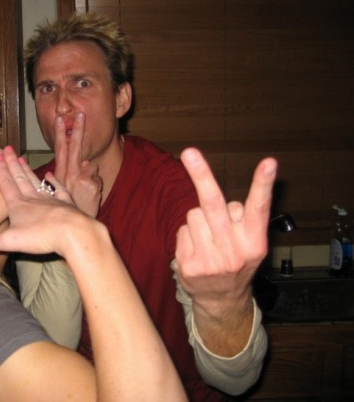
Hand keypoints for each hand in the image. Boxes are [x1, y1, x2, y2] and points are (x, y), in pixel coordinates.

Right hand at [0, 146, 87, 256]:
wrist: (73, 232)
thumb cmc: (41, 236)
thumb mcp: (9, 241)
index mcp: (18, 205)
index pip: (6, 184)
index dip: (0, 170)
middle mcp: (33, 198)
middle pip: (20, 178)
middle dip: (12, 164)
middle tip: (8, 149)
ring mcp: (51, 200)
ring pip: (36, 182)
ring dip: (28, 171)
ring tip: (23, 158)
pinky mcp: (66, 205)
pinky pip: (58, 190)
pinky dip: (53, 182)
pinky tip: (50, 175)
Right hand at [53, 112, 101, 217]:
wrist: (74, 229)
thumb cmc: (69, 210)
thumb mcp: (63, 192)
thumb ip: (73, 174)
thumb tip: (85, 163)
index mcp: (59, 175)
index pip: (60, 149)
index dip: (60, 133)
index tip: (60, 119)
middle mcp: (69, 174)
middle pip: (75, 147)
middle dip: (78, 130)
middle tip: (81, 114)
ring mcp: (81, 178)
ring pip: (90, 164)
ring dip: (91, 174)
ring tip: (85, 188)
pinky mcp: (93, 185)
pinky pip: (98, 178)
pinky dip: (96, 184)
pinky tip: (91, 195)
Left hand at [174, 148, 276, 353]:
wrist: (222, 300)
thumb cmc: (236, 259)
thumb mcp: (251, 243)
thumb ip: (243, 217)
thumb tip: (218, 189)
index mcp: (255, 241)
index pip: (259, 208)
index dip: (263, 184)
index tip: (269, 162)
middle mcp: (235, 251)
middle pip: (214, 204)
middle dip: (201, 175)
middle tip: (189, 152)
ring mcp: (211, 260)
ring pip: (194, 214)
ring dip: (198, 220)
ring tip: (208, 238)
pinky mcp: (189, 266)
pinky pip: (182, 230)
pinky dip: (188, 235)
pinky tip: (197, 249)